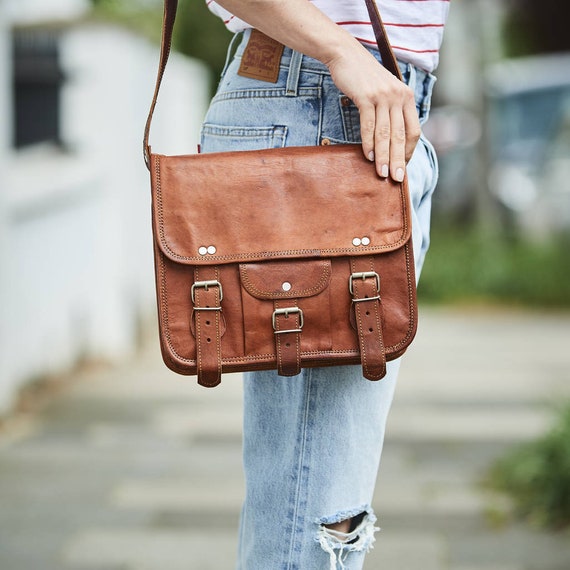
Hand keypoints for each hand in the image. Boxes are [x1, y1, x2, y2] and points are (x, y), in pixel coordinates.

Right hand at [326, 47, 420, 180]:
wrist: (346, 55)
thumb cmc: (364, 79)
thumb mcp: (385, 93)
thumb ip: (391, 112)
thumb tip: (391, 142)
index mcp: (407, 98)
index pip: (413, 131)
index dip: (409, 152)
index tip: (403, 167)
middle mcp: (399, 96)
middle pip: (401, 136)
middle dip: (399, 160)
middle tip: (396, 179)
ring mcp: (383, 96)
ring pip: (385, 134)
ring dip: (384, 156)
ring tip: (381, 174)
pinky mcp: (367, 96)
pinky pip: (369, 125)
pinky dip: (368, 143)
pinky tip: (368, 156)